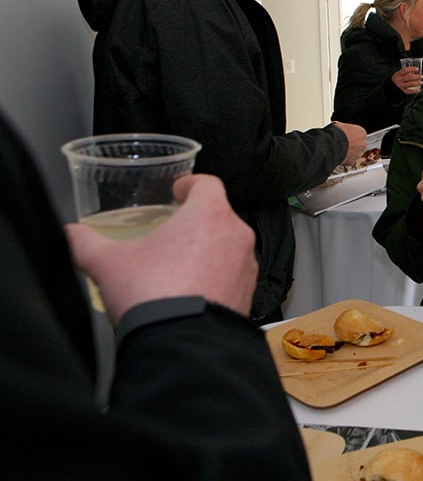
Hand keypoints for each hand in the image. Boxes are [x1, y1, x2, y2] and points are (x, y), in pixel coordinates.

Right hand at [64, 175, 256, 323]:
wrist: (181, 343)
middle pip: (218, 216)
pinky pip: (232, 276)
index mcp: (208, 214)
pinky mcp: (247, 293)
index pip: (207, 183)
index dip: (191, 184)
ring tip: (177, 268)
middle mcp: (235, 235)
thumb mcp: (108, 263)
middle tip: (170, 234)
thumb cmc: (153, 295)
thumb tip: (70, 235)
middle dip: (195, 222)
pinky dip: (216, 278)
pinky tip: (191, 292)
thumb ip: (85, 243)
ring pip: (227, 247)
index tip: (179, 190)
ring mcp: (246, 266)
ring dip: (207, 251)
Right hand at [333, 121, 367, 165]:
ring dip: (349, 153)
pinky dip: (345, 159)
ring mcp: (358, 153)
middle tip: (344, 144)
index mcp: (361, 132)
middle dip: (353, 145)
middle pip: (359, 145)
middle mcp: (362, 143)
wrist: (331, 145)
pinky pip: (349, 160)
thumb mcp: (340, 125)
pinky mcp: (353, 161)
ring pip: (355, 154)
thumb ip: (344, 128)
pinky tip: (338, 155)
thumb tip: (340, 127)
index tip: (347, 137)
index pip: (359, 135)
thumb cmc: (336, 133)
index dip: (352, 136)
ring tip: (340, 150)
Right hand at [393, 67, 422, 94]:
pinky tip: (419, 89)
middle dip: (416, 76)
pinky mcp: (402, 91)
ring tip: (421, 82)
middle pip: (409, 77)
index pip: (405, 70)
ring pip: (410, 84)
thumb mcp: (398, 76)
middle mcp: (399, 80)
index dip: (411, 69)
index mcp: (397, 75)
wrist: (390, 89)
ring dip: (417, 83)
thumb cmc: (396, 81)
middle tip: (421, 76)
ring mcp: (400, 86)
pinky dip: (415, 90)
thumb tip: (413, 72)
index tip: (417, 69)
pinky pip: (409, 91)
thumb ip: (405, 74)